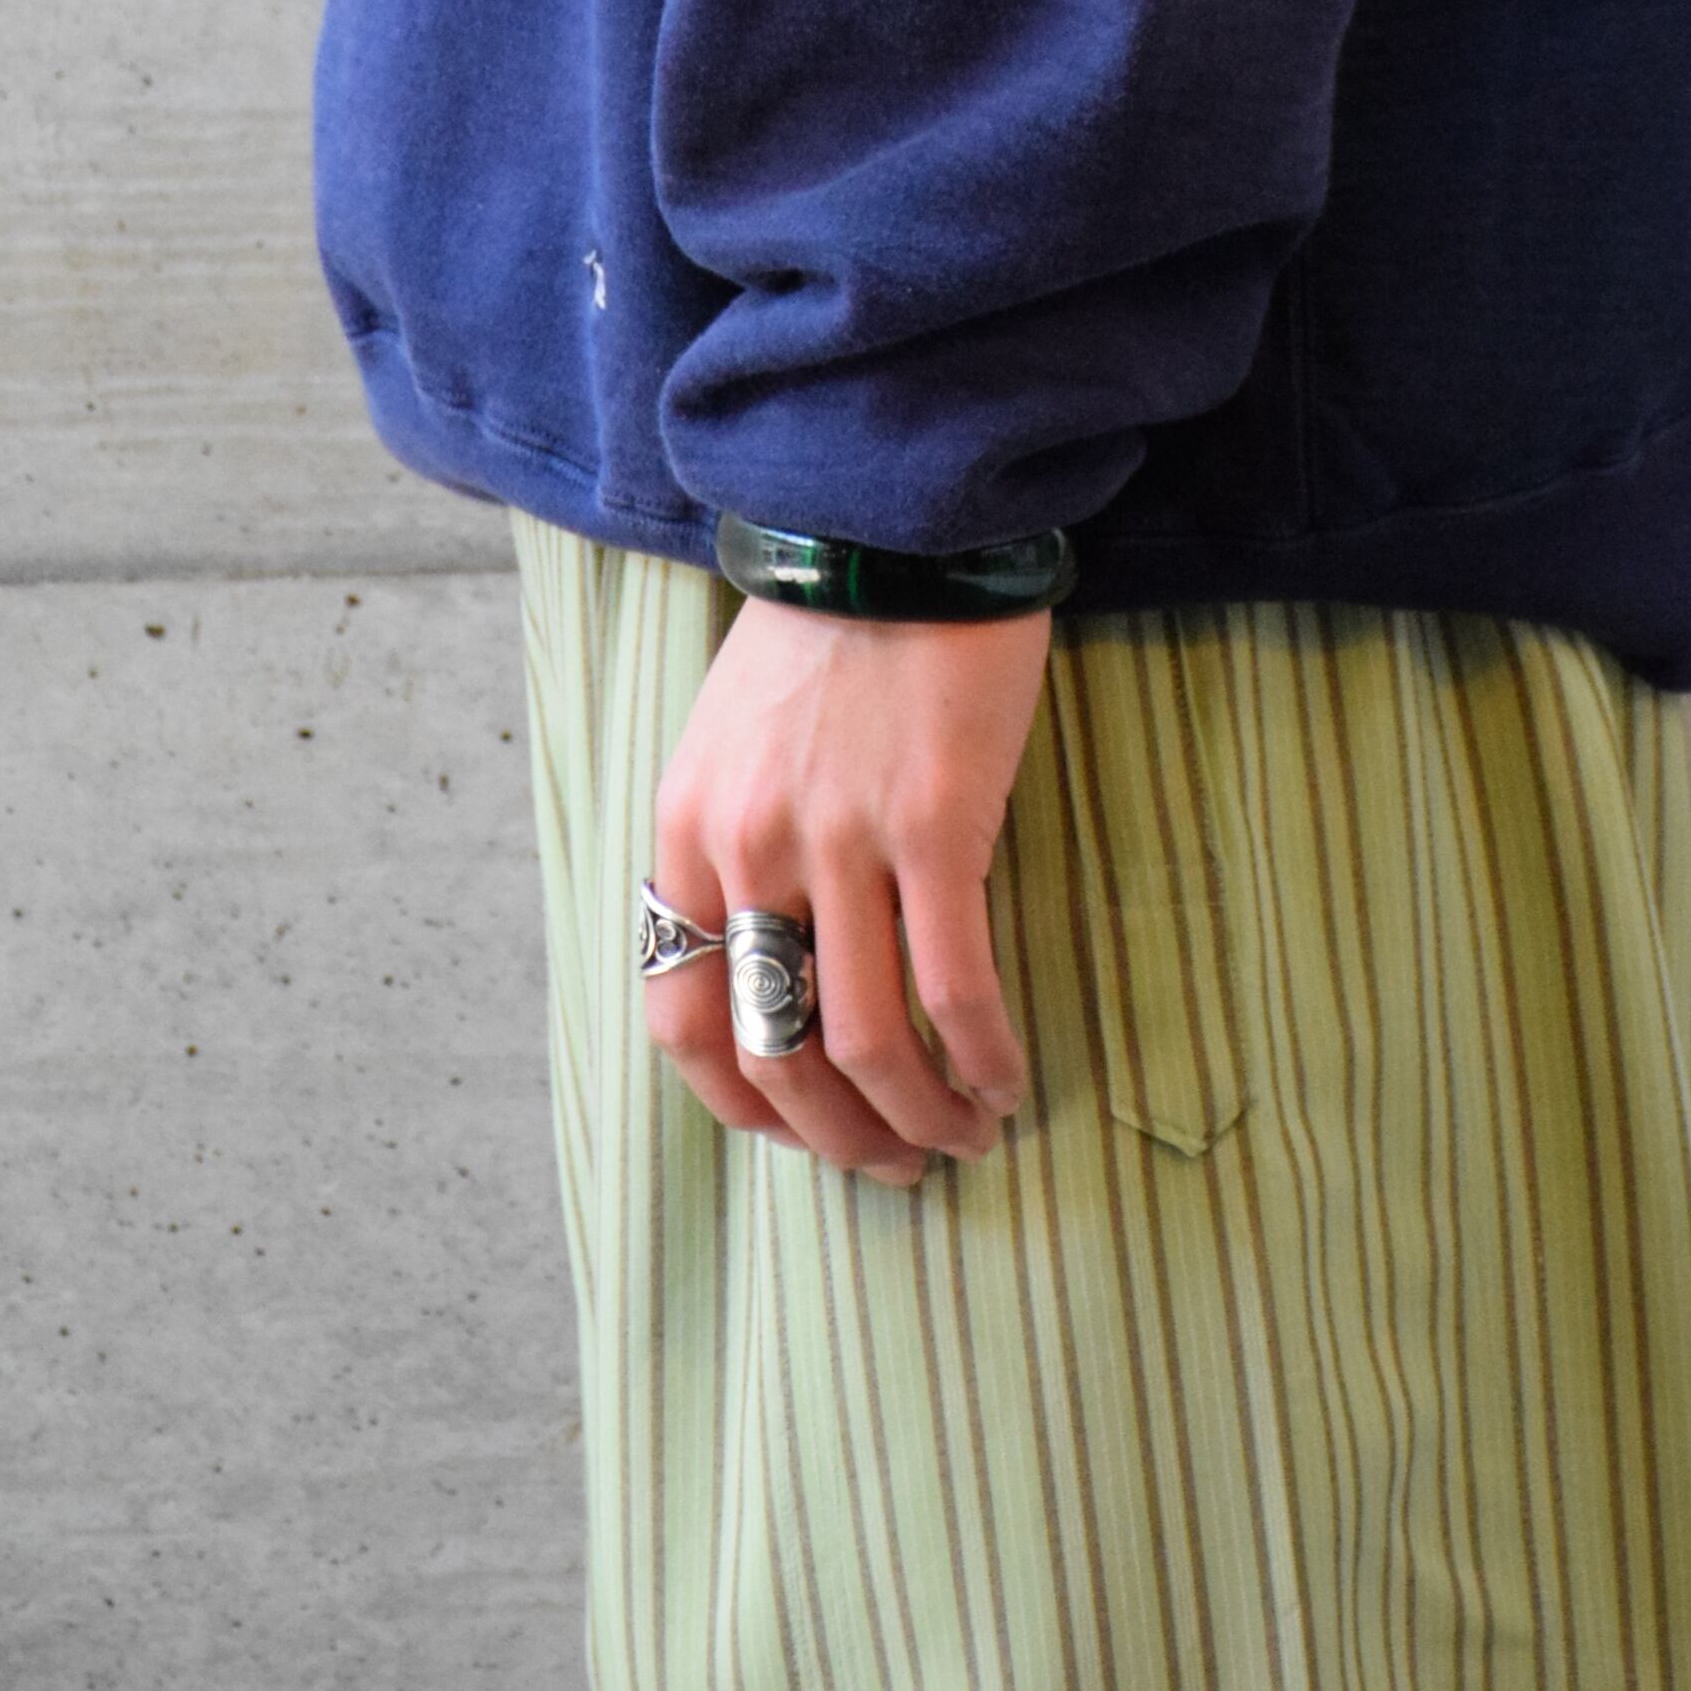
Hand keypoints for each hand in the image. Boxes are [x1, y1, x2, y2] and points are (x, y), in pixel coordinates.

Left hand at [644, 592, 1051, 1182]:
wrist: (900, 524)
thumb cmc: (830, 629)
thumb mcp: (734, 737)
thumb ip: (738, 843)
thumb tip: (777, 962)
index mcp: (690, 832)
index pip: (682, 1019)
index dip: (741, 1104)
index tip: (800, 1132)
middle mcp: (749, 849)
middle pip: (778, 1054)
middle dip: (840, 1138)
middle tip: (897, 1165)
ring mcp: (839, 840)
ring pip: (868, 1044)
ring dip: (920, 1120)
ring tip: (965, 1139)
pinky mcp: (934, 824)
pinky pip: (954, 986)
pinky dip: (983, 1058)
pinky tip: (1008, 1081)